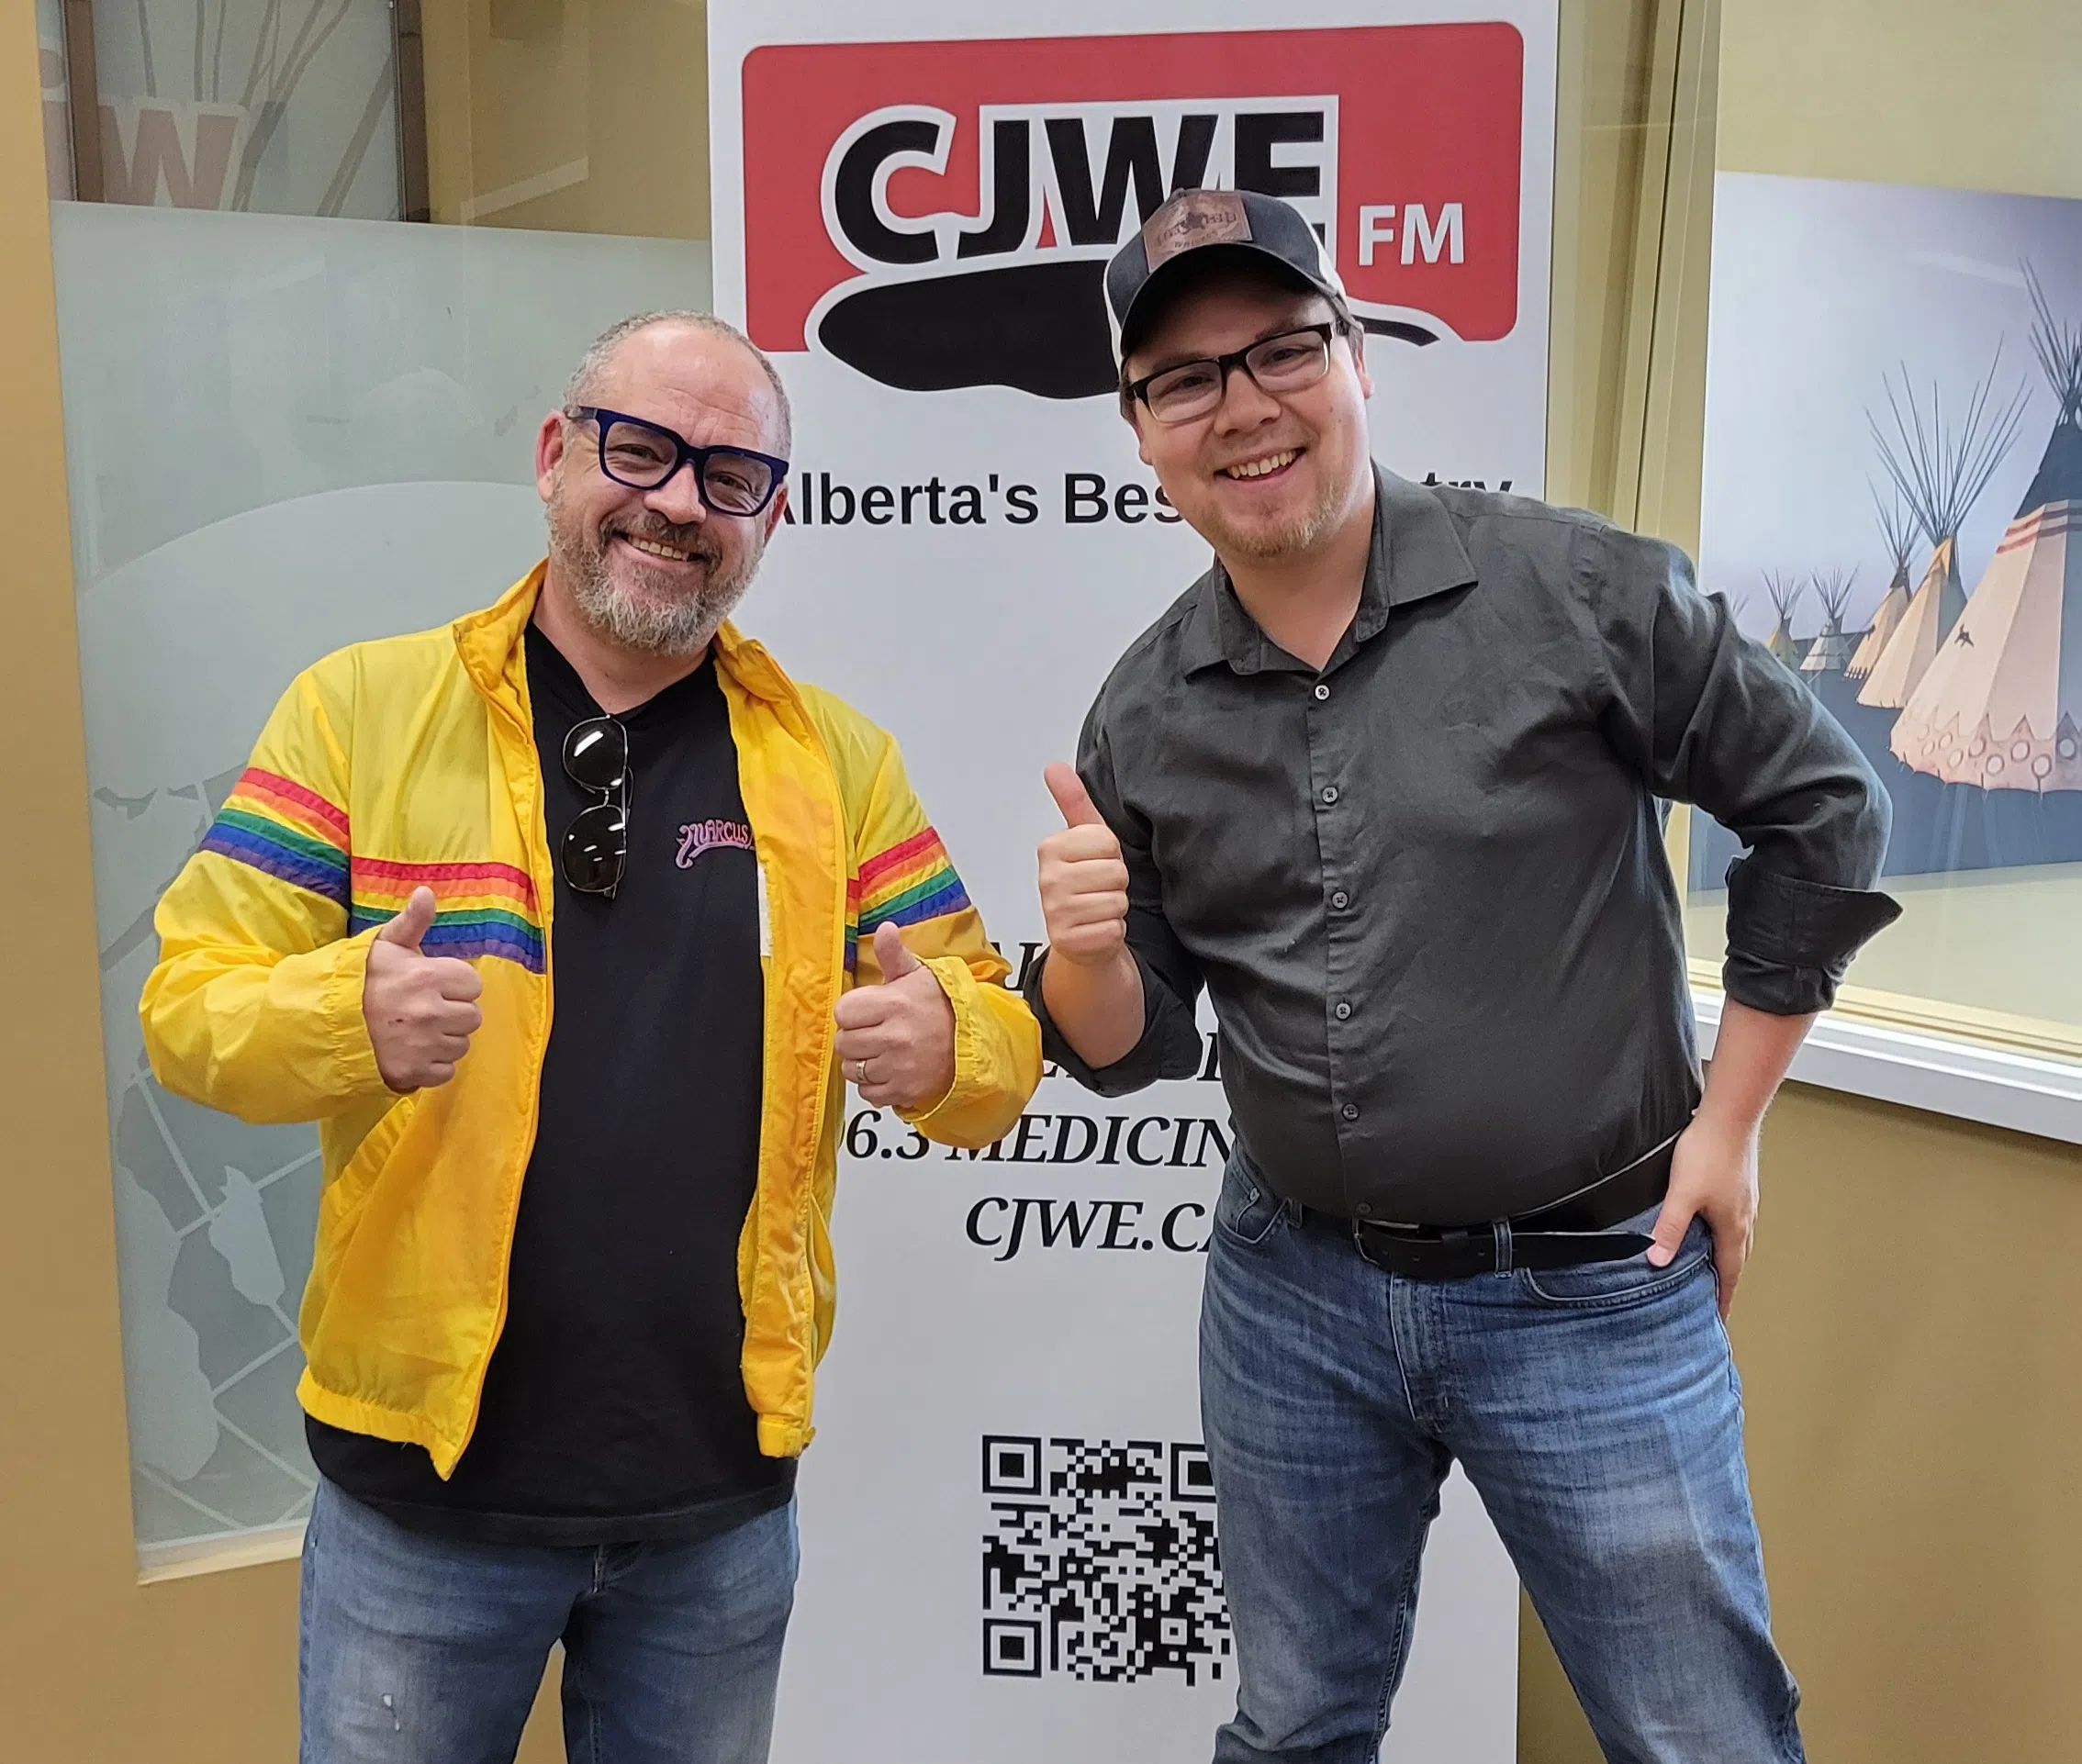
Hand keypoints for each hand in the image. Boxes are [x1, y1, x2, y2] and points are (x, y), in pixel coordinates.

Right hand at [362, 886, 483, 1092]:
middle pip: (472, 1016)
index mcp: (427, 976)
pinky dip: (432, 1065)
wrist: (319, 1024)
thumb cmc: (356, 981)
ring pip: (461, 1045)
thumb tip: (427, 892)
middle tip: (423, 1009)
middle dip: (452, 1012)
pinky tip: (411, 1051)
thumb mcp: (383, 945)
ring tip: (415, 1030)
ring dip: (444, 1039)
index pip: (473, 984)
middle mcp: (430, 1012)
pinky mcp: (414, 1073)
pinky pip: (446, 1071)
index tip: (432, 985)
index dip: (455, 984)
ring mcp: (423, 1045)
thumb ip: (412, 921)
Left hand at [834, 922, 954, 1110]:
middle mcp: (895, 1037)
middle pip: (843, 1043)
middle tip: (874, 1031)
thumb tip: (886, 929)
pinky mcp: (903, 1091)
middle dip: (855, 1037)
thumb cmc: (943, 1008)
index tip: (867, 1011)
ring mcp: (899, 1067)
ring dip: (862, 1063)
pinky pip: (867, 1093)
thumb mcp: (919, 975)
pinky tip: (889, 1069)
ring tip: (882, 1051)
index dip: (853, 1012)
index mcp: (895, 1004)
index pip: (843, 1012)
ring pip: (852, 1070)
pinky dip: (874, 1085)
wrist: (975, 1044)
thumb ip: (894, 955)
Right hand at [1038, 762, 1129, 967]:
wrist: (1083, 936)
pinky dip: (1113, 932)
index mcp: (1050, 848)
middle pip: (1116, 872)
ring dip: (1116, 907)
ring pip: (1116, 901)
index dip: (1112, 854)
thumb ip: (1073, 800)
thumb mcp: (1084, 838)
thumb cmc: (1088, 884)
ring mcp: (1055, 912)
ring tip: (1098, 907)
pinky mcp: (1068, 941)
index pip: (1107, 842)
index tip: (1097, 862)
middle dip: (1117, 882)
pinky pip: (1113, 929)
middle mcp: (1048, 880)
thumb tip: (1055, 767)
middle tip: (1099, 888)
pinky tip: (1097, 928)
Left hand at [1646, 1111, 1759, 1316]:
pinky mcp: (1740, 1185)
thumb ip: (1670, 1228)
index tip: (1719, 1317)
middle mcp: (1744, 1218)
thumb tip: (1658, 1260)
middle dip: (1725, 1282)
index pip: (1728, 1274)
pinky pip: (1734, 1220)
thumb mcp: (1682, 1195)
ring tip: (1711, 1269)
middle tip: (1714, 1299)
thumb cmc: (1709, 1151)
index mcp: (1733, 1227)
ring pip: (1736, 1239)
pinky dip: (1725, 1235)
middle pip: (1736, 1260)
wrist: (1730, 1116)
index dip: (1722, 1297)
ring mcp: (1744, 1201)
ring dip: (1726, 1257)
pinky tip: (1711, 1226)